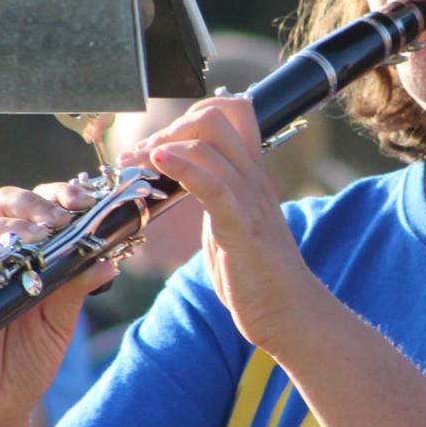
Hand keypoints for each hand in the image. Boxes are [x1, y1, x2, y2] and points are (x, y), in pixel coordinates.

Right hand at [0, 181, 115, 426]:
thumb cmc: (28, 361)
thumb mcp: (61, 323)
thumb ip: (77, 288)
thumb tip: (108, 261)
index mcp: (32, 256)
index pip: (42, 208)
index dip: (61, 197)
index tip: (87, 203)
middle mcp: (2, 256)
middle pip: (10, 203)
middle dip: (38, 201)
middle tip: (63, 217)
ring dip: (19, 224)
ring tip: (44, 235)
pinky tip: (10, 254)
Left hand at [121, 96, 324, 353]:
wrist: (288, 313)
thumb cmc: (257, 273)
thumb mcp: (232, 222)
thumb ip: (214, 195)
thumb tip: (183, 178)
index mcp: (251, 175)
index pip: (231, 113)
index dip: (190, 115)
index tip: (158, 145)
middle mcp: (253, 180)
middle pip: (215, 118)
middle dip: (170, 128)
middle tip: (142, 157)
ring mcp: (249, 202)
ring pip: (209, 145)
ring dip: (163, 146)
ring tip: (137, 163)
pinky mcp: (242, 230)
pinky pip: (213, 186)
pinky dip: (182, 167)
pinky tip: (158, 163)